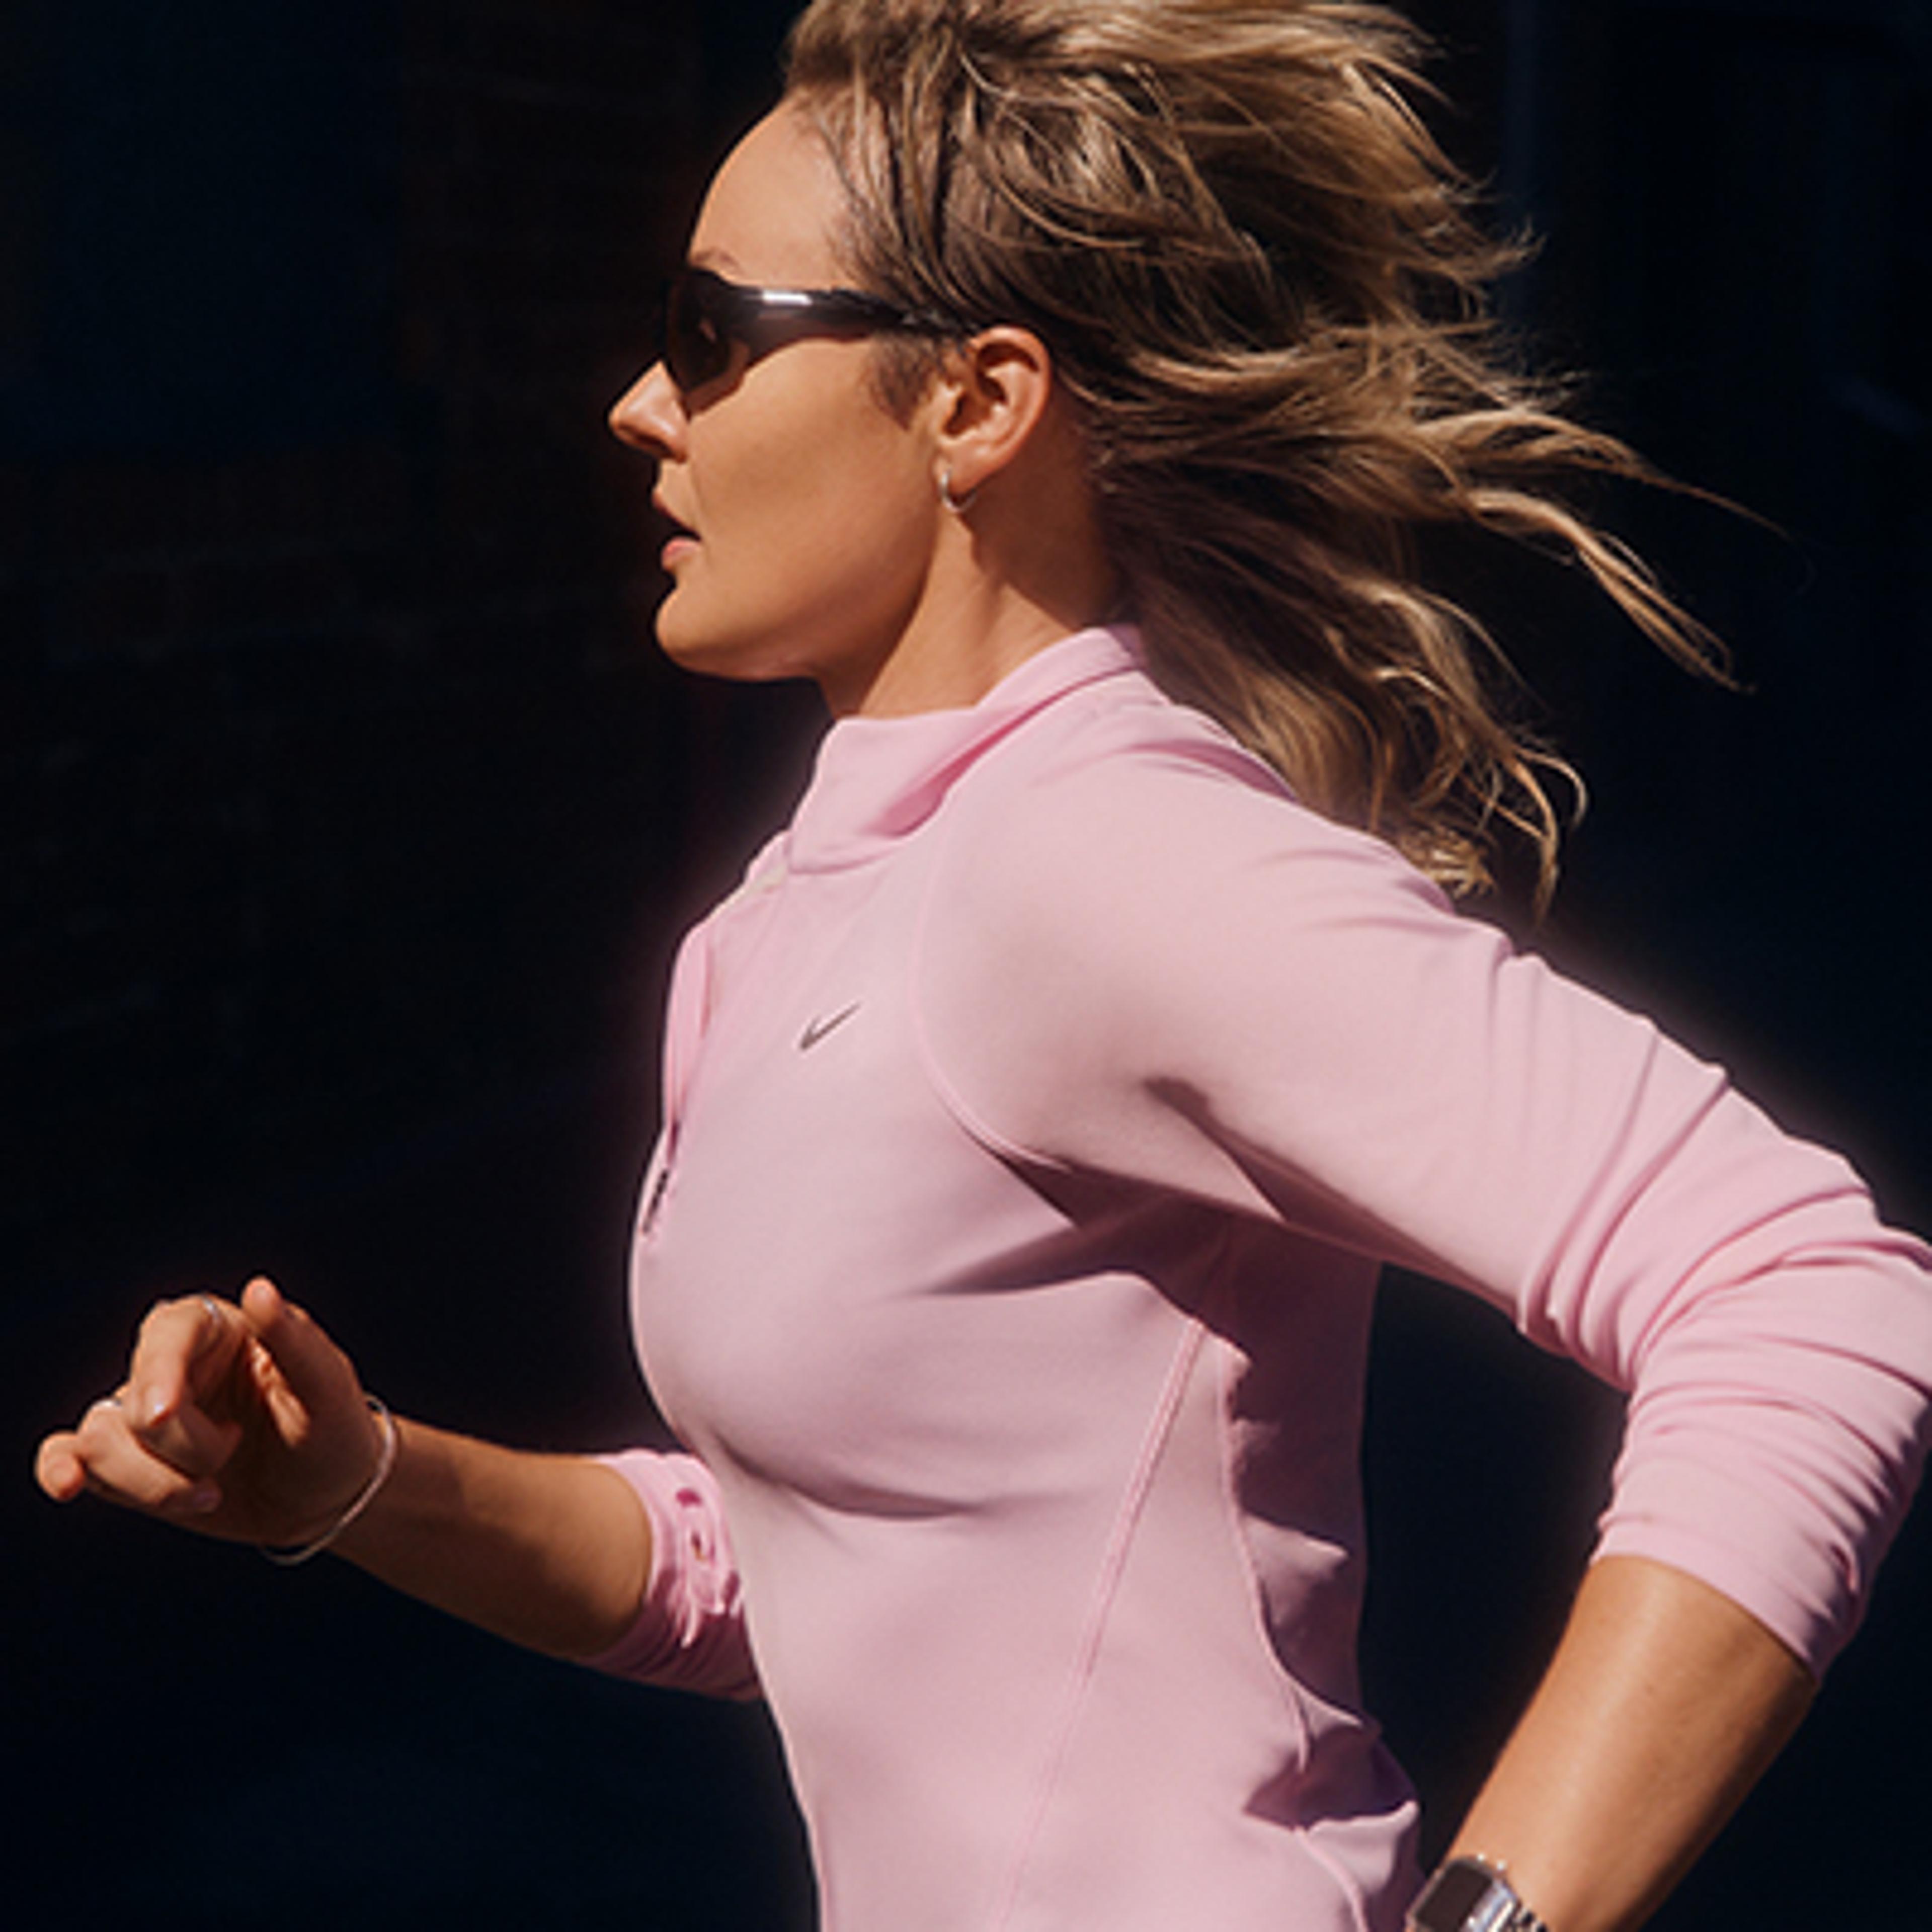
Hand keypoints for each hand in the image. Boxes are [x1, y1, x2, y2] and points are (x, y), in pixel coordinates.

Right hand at [35, 1277, 386, 1549]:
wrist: (327, 1493)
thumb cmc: (333, 1427)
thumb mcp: (328, 1385)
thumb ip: (295, 1339)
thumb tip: (259, 1289)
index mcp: (217, 1327)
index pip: (168, 1333)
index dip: (159, 1372)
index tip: (165, 1416)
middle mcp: (171, 1363)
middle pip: (136, 1402)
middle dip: (184, 1447)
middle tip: (235, 1448)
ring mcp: (141, 1413)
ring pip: (101, 1440)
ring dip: (155, 1483)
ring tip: (212, 1490)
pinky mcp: (124, 1461)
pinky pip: (69, 1456)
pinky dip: (61, 1470)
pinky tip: (68, 1485)